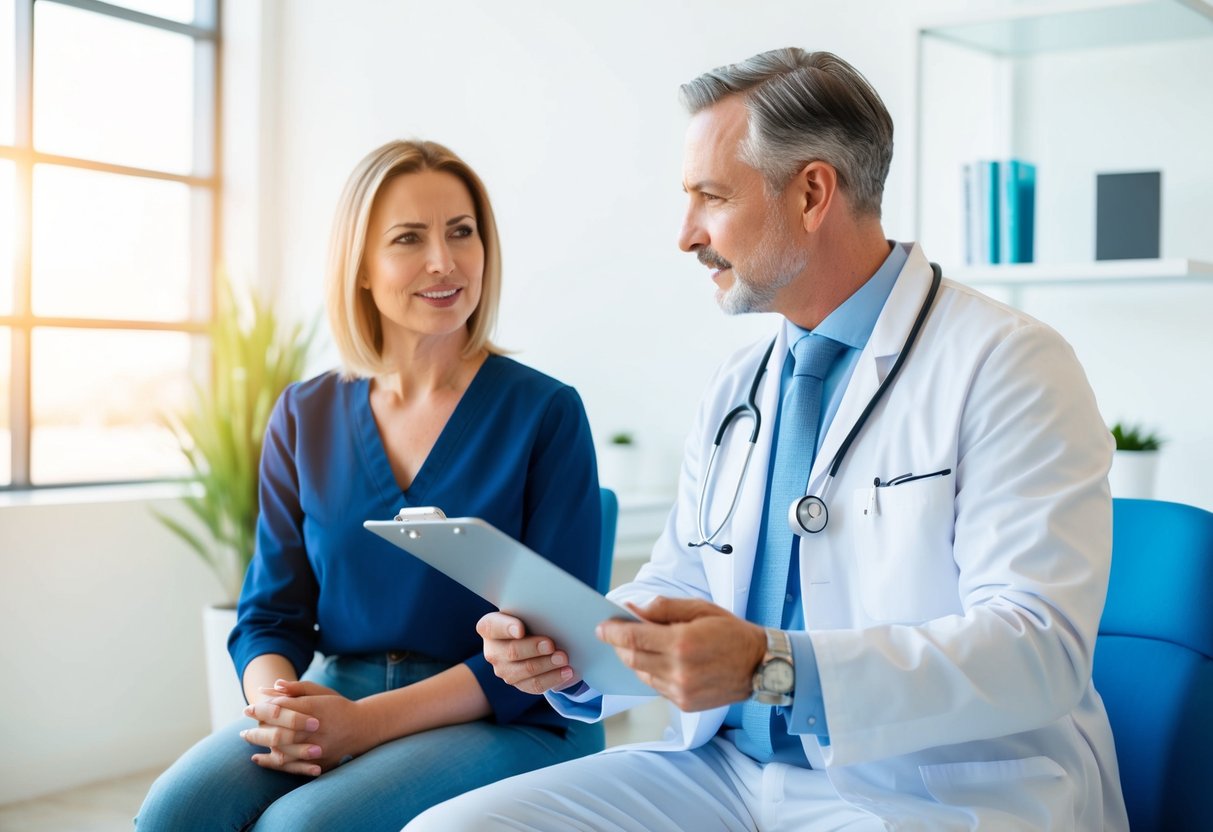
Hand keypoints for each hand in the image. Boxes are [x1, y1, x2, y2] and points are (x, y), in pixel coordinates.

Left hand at [242, 680, 376, 775]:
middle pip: (278, 731)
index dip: (261, 709)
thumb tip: (273, 685)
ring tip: (247, 738)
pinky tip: (258, 758)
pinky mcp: (318, 763)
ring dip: (261, 744)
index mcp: (315, 709)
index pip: (281, 708)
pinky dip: (271, 762)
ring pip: (282, 750)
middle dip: (256, 729)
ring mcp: (317, 749)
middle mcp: (316, 730)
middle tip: (242, 728)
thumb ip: (297, 689)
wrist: (362, 728)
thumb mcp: (321, 692)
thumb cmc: (338, 707)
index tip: (247, 708)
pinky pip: (290, 765)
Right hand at [478, 611, 579, 694]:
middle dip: (534, 648)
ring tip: (563, 659)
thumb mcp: (525, 611)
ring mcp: (504, 670)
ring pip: (525, 671)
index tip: (520, 629)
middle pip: (512, 651)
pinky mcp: (518, 683)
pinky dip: (553, 678)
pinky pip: (535, 685)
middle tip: (551, 645)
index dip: (506, 628)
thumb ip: (531, 611)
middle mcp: (493, 651)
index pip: (493, 626)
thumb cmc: (527, 619)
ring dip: (546, 665)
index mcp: (489, 627)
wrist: (529, 638)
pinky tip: (566, 672)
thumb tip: (552, 612)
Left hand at [596, 596, 765, 711]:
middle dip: (619, 645)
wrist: (761, 666)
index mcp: (681, 643)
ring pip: (641, 674)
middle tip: (614, 633)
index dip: (612, 632)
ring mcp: (681, 691)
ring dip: (634, 659)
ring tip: (639, 645)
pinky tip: (659, 660)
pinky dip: (651, 672)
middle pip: (631, 659)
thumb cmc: (731, 632)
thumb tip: (632, 611)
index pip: (633, 638)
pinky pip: (656, 686)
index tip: (601, 627)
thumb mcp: (699, 608)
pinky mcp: (684, 704)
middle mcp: (678, 671)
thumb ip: (663, 608)